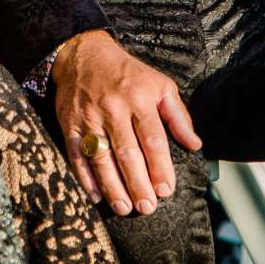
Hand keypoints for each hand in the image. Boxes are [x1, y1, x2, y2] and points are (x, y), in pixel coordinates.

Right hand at [51, 30, 200, 217]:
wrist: (83, 55)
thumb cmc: (128, 75)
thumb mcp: (160, 85)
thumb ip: (178, 116)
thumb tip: (195, 145)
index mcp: (139, 99)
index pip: (152, 139)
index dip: (160, 167)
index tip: (166, 189)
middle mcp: (113, 109)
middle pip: (127, 153)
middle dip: (138, 183)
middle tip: (147, 207)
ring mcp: (89, 118)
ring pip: (101, 158)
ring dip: (113, 186)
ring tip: (124, 208)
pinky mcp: (69, 125)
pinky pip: (76, 155)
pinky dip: (85, 178)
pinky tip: (96, 195)